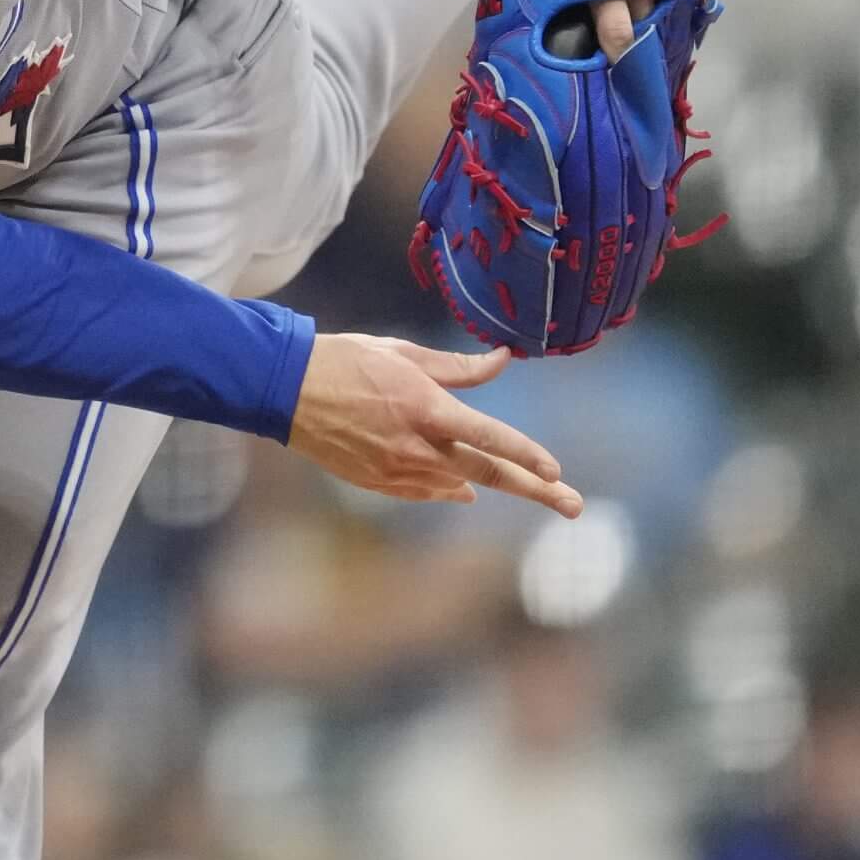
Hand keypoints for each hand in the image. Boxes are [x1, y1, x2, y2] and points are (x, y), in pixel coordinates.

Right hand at [286, 332, 582, 515]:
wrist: (287, 390)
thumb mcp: (405, 353)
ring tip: (531, 488)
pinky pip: (426, 492)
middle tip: (573, 506)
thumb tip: (503, 359)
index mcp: (428, 409)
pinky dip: (449, 489)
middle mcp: (418, 447)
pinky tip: (463, 491)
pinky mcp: (378, 483)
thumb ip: (459, 367)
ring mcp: (397, 470)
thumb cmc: (346, 360)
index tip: (556, 471)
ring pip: (459, 486)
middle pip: (488, 475)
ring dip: (491, 486)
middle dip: (536, 490)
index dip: (528, 456)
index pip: (492, 439)